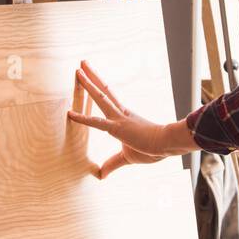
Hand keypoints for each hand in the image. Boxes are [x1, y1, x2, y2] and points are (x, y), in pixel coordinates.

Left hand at [66, 60, 198, 178]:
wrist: (168, 144)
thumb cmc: (153, 149)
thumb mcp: (127, 157)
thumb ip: (112, 163)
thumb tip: (101, 175)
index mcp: (124, 116)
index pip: (109, 97)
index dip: (99, 86)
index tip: (91, 76)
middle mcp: (120, 113)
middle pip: (103, 90)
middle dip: (92, 77)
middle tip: (82, 63)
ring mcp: (119, 119)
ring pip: (100, 97)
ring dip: (88, 84)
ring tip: (78, 70)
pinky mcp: (118, 129)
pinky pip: (97, 123)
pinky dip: (82, 118)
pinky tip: (70, 113)